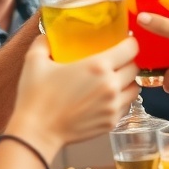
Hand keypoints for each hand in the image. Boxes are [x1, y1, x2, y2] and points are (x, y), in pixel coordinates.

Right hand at [13, 36, 138, 153]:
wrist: (37, 131)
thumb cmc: (36, 96)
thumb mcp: (34, 61)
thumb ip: (44, 43)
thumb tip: (47, 36)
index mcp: (98, 66)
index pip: (131, 49)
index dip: (130, 43)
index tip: (124, 41)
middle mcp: (111, 85)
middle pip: (135, 68)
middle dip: (128, 62)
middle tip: (117, 61)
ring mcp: (113, 106)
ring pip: (134, 89)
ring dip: (128, 82)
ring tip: (115, 80)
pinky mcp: (111, 123)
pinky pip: (126, 106)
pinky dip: (121, 100)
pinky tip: (107, 98)